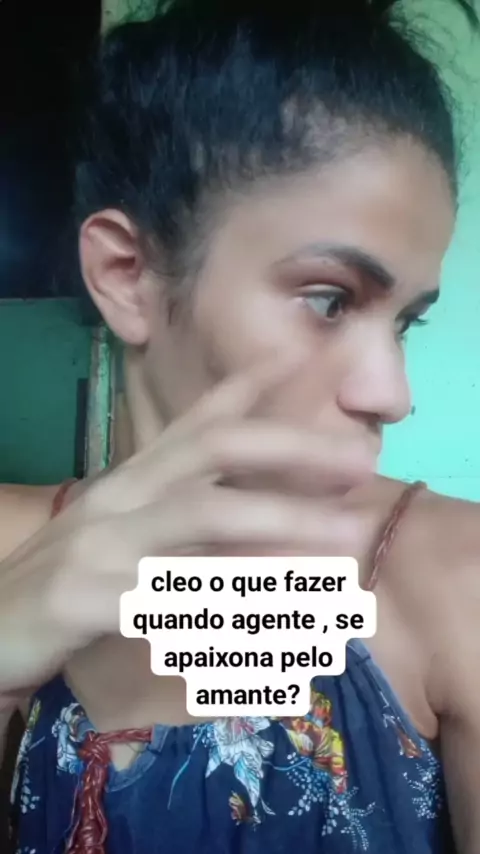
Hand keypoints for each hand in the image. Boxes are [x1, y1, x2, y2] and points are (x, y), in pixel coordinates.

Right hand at [0, 358, 375, 693]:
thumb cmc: (65, 577)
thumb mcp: (122, 531)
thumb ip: (177, 513)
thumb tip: (251, 511)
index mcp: (132, 480)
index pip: (195, 421)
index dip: (249, 387)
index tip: (303, 362)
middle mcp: (121, 497)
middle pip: (213, 451)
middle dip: (290, 448)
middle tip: (359, 458)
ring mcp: (101, 543)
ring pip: (202, 517)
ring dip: (280, 518)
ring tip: (346, 532)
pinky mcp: (85, 598)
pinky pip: (172, 598)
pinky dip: (230, 603)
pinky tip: (279, 616)